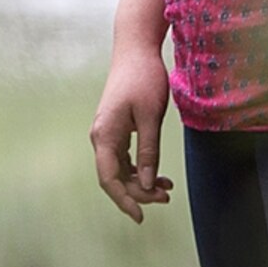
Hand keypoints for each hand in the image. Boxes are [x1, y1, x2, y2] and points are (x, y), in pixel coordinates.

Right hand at [90, 43, 173, 221]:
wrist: (135, 49)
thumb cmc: (144, 79)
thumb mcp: (150, 117)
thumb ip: (148, 152)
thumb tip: (146, 184)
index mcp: (105, 136)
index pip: (110, 179)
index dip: (124, 201)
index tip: (141, 217)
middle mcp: (101, 137)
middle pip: (115, 178)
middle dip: (139, 192)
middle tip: (166, 197)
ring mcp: (107, 133)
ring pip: (121, 169)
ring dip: (141, 182)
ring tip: (166, 189)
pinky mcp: (116, 128)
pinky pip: (125, 158)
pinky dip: (140, 168)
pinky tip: (158, 174)